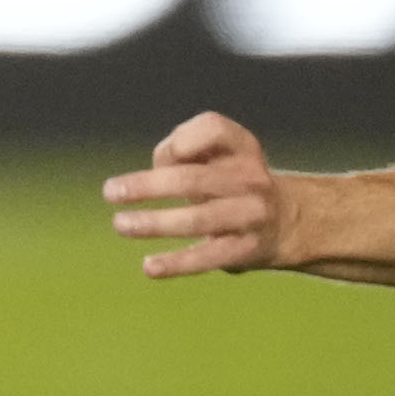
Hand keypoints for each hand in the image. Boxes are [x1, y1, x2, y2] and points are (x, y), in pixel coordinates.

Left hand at [107, 112, 294, 279]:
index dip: (182, 139)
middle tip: (111, 192)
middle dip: (148, 185)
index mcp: (243, 147)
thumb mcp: (214, 156)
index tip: (161, 157)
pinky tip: (148, 266)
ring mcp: (251, 215)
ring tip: (121, 224)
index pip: (213, 129)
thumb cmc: (228, 181)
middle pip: (193, 179)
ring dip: (154, 223)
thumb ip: (180, 151)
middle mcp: (251, 178)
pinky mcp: (245, 250)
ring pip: (197, 220)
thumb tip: (150, 177)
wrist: (284, 222)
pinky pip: (206, 257)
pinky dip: (175, 264)